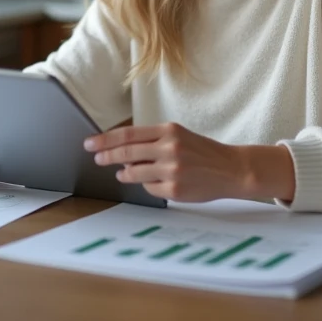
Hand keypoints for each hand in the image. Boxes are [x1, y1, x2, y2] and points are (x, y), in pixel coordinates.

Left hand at [85, 122, 294, 202]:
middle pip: (126, 153)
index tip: (90, 143)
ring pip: (134, 173)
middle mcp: (169, 148)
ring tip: (123, 173)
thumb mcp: (179, 136)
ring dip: (125, 174)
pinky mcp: (174, 189)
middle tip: (96, 159)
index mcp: (169, 131)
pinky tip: (157, 182)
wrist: (231, 169)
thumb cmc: (202, 152)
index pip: (128, 135)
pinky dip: (148, 186)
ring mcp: (171, 170)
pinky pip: (149, 189)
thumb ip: (152, 141)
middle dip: (106, 156)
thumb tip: (121, 152)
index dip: (106, 139)